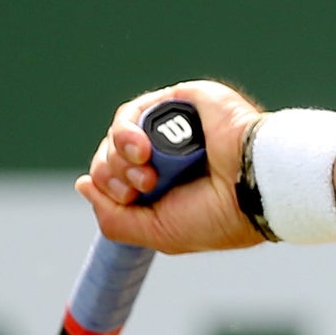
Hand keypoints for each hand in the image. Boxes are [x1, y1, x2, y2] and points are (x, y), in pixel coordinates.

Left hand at [75, 79, 267, 252]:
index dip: (109, 189)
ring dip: (120, 157)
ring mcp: (175, 128)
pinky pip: (136, 111)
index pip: (117, 181)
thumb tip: (83, 185)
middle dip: (113, 175)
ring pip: (119, 135)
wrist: (252, 187)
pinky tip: (141, 149)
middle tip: (141, 187)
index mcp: (167, 188)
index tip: (127, 199)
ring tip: (146, 171)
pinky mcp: (181, 102)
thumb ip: (114, 218)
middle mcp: (169, 157)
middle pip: (111, 158)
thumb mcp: (158, 232)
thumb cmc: (217, 216)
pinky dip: (127, 131)